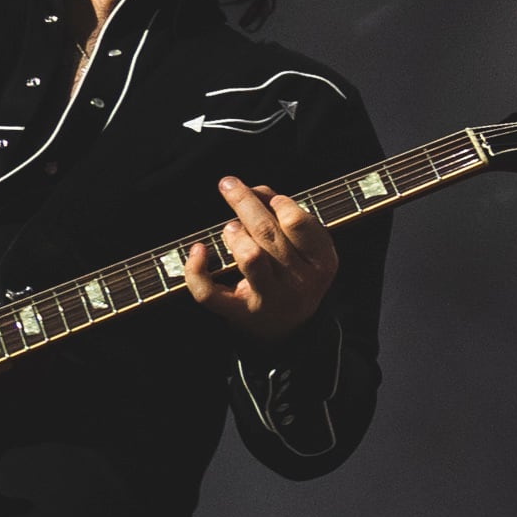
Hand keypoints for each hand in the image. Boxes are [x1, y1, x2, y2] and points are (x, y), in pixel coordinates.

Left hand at [182, 175, 337, 342]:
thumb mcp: (306, 248)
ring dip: (234, 234)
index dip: (276, 201)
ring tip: (230, 229)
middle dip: (244, 202)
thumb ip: (284, 214)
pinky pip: (210, 293)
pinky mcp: (240, 314)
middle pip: (268, 233)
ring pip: (250, 259)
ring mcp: (269, 300)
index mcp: (321, 262)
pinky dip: (196, 270)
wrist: (289, 331)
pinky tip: (197, 250)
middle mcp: (299, 282)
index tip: (263, 195)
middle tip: (228, 185)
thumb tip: (253, 189)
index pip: (297, 221)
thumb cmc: (293, 276)